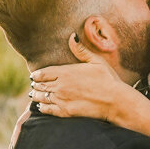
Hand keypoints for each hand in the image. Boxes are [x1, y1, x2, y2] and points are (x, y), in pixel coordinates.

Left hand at [28, 55, 144, 126]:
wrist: (115, 101)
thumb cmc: (108, 79)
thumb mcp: (96, 61)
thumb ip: (81, 50)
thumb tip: (72, 36)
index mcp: (66, 72)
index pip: (43, 73)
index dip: (37, 74)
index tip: (35, 75)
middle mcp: (60, 86)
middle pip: (41, 85)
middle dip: (37, 84)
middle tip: (34, 85)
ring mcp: (61, 99)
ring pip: (41, 97)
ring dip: (36, 95)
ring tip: (34, 94)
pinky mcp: (65, 112)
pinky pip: (47, 110)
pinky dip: (42, 107)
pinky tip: (41, 106)